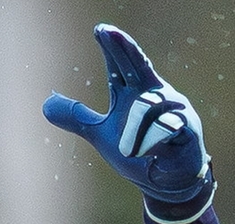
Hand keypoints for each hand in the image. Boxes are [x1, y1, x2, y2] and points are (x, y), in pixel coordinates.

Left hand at [43, 24, 213, 222]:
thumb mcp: (100, 134)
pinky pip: (166, 130)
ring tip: (135, 149)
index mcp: (137, 93)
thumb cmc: (137, 150)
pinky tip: (153, 149)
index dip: (114, 48)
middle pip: (139, 68)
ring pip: (145, 110)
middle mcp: (157, 96)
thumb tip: (46, 104)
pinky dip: (154, 141)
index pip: (124, 66)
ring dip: (133, 132)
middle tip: (108, 33)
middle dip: (125, 50)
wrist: (167, 182)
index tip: (100, 30)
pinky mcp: (189, 131)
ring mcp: (176, 112)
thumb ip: (77, 118)